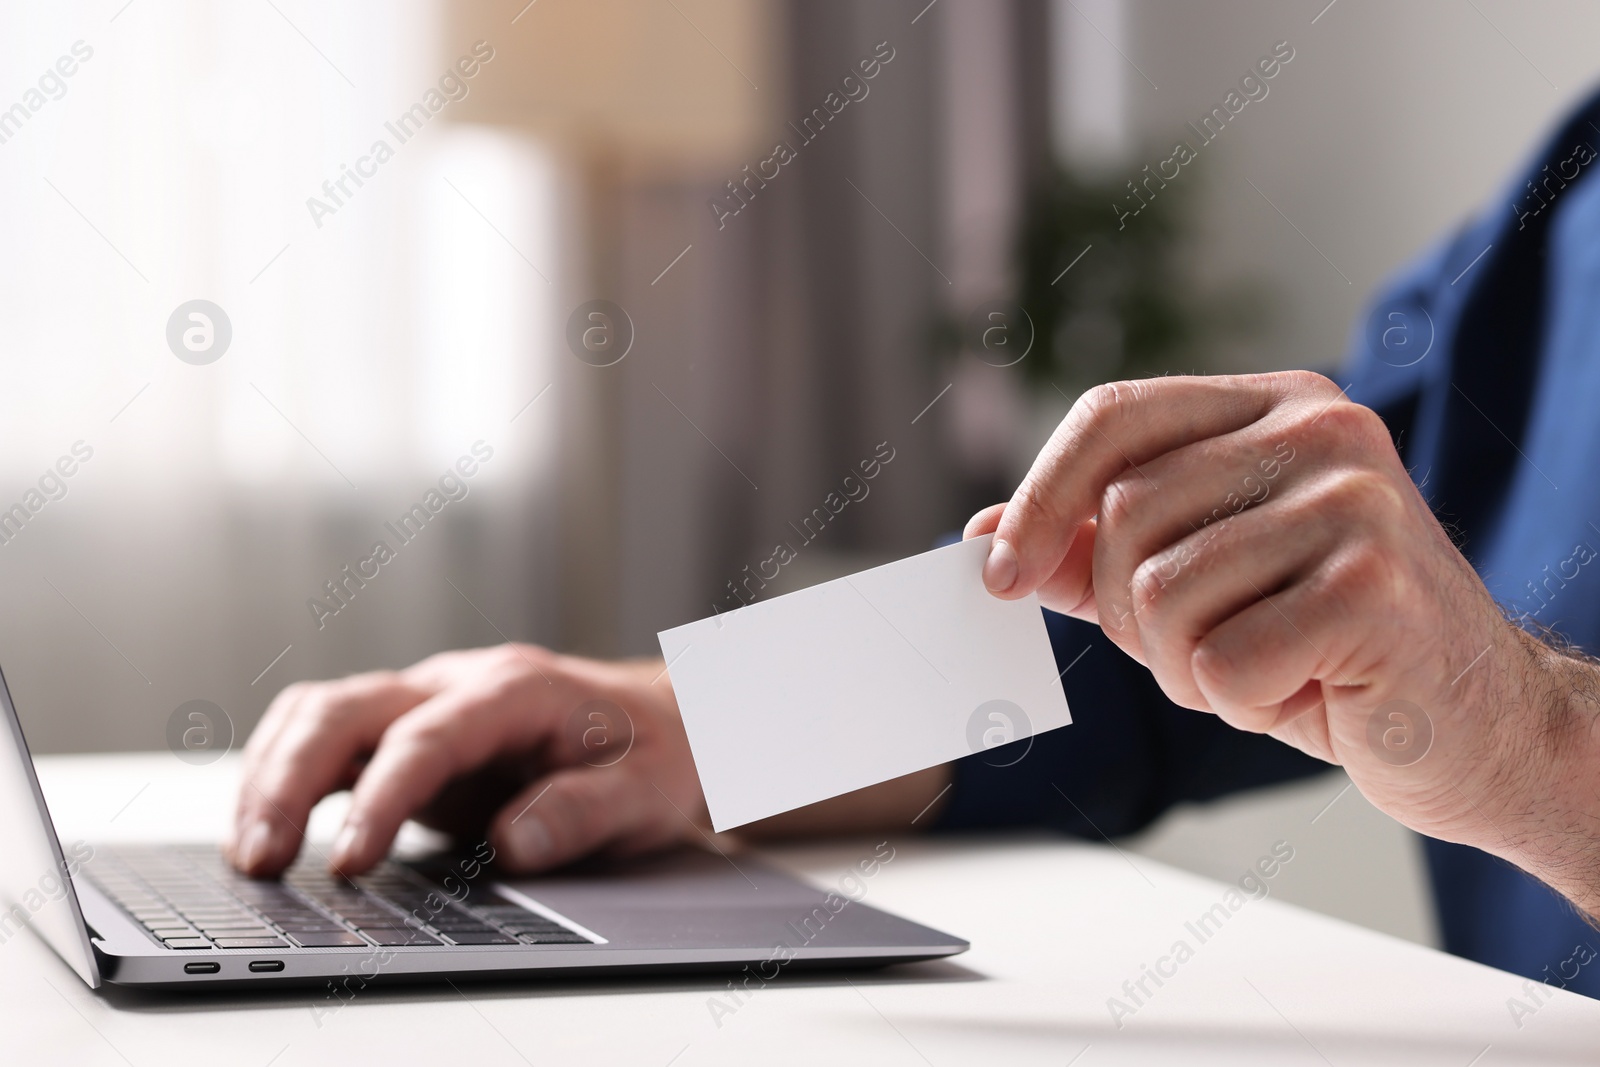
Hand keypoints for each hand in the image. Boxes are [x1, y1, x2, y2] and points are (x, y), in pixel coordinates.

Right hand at [228, 646, 707, 876]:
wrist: (664, 720)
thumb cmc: (656, 750)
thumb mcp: (649, 788)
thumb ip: (586, 812)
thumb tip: (515, 842)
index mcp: (515, 689)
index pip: (427, 735)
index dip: (381, 796)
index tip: (349, 860)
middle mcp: (457, 684)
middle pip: (347, 708)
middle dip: (290, 778)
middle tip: (261, 859)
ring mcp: (428, 704)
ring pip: (321, 714)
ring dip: (272, 775)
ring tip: (250, 856)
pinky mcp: (410, 734)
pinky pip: (329, 739)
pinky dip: (286, 776)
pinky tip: (267, 830)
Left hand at [966, 372, 1598, 909]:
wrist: (1475, 724)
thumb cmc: (1325, 646)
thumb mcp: (1200, 582)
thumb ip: (1095, 550)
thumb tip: (983, 536)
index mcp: (1273, 405)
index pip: (1113, 417)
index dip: (1039, 496)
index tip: (998, 577)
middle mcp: (1321, 428)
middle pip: (1124, 516)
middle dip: (1132, 614)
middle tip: (1207, 647)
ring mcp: (1356, 500)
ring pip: (1162, 594)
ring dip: (1187, 667)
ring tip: (1267, 665)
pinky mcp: (1374, 587)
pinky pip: (1220, 659)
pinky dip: (1240, 701)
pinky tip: (1307, 689)